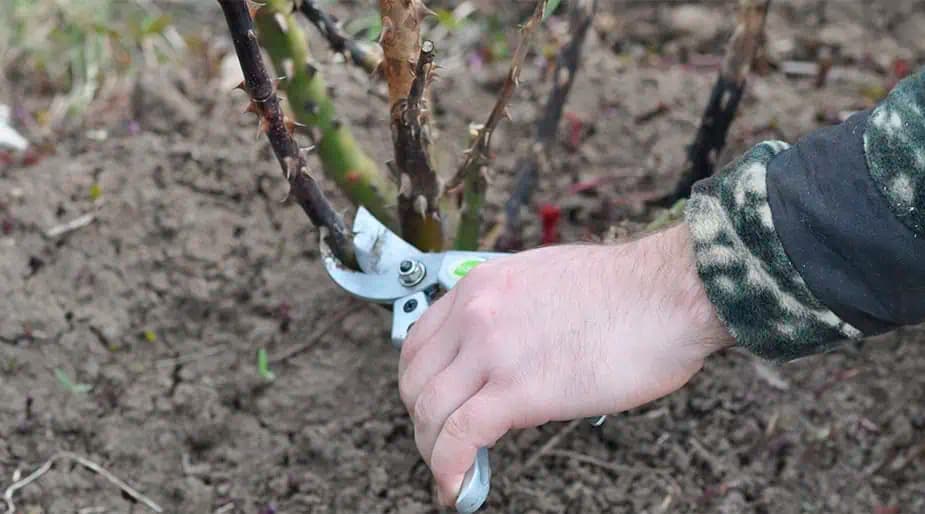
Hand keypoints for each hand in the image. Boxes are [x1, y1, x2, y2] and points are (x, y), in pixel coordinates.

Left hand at [398, 223, 732, 505]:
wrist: (668, 292)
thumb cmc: (626, 290)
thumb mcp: (543, 280)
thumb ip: (510, 312)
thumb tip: (504, 353)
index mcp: (483, 286)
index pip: (419, 342)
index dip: (419, 383)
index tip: (433, 407)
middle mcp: (476, 314)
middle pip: (416, 380)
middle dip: (422, 419)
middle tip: (442, 442)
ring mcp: (494, 351)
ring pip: (431, 411)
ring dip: (432, 451)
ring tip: (450, 472)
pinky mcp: (520, 389)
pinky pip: (461, 435)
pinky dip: (448, 468)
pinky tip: (456, 488)